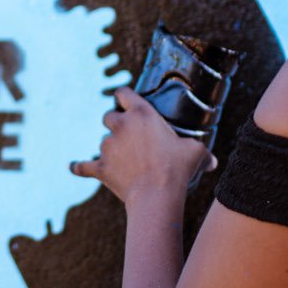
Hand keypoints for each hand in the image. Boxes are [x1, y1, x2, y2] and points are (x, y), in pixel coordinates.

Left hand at [69, 87, 214, 204]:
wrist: (156, 194)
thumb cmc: (177, 169)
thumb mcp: (196, 153)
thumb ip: (202, 152)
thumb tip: (213, 162)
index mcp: (141, 113)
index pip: (124, 94)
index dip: (124, 96)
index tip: (126, 101)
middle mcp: (120, 126)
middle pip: (108, 116)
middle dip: (115, 123)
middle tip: (127, 134)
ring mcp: (107, 146)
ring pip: (103, 142)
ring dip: (110, 148)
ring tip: (125, 161)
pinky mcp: (100, 167)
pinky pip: (84, 165)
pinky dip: (80, 167)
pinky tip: (74, 167)